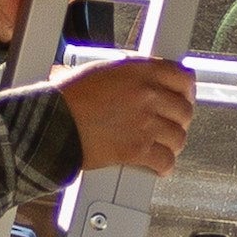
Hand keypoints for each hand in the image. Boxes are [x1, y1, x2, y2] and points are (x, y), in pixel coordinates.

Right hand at [49, 55, 197, 178]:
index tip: (183, 96)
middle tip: (169, 124)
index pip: (183, 77)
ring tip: (162, 146)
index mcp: (140, 70)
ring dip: (171, 143)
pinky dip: (163, 166)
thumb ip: (127, 72)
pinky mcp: (137, 149)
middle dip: (178, 120)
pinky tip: (158, 166)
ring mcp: (145, 123)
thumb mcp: (99, 69)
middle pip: (184, 110)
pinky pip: (166, 161)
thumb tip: (140, 76)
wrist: (50, 123)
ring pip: (178, 136)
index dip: (186, 90)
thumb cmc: (66, 97)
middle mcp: (147, 94)